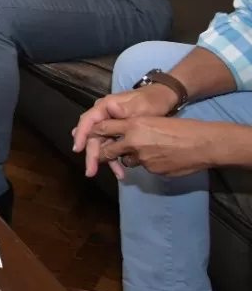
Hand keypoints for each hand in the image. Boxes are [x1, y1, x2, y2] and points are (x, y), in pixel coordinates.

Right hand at [72, 84, 175, 177]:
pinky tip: (120, 169)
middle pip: (93, 136)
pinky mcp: (117, 131)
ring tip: (116, 174)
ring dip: (106, 159)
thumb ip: (125, 109)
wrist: (164, 99)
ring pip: (102, 143)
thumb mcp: (141, 105)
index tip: (77, 150)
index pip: (87, 121)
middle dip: (92, 155)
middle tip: (90, 172)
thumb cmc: (152, 101)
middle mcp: (104, 116)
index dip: (81, 136)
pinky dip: (116, 157)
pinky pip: (112, 145)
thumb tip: (110, 107)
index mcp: (106, 107)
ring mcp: (110, 124)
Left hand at [88, 117, 219, 177]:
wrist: (202, 144)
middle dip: (103, 154)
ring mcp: (142, 158)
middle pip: (108, 150)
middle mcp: (133, 142)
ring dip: (128, 158)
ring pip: (126, 160)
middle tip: (100, 156)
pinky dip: (146, 164)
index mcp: (133, 124)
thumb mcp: (153, 121)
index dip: (94, 133)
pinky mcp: (152, 170)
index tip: (87, 137)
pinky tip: (159, 159)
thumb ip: (135, 126)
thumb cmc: (181, 128)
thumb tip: (121, 130)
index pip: (103, 128)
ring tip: (142, 153)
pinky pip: (143, 168)